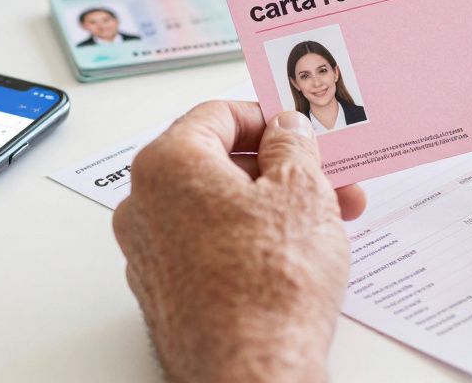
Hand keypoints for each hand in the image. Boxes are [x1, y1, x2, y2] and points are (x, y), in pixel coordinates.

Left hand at [113, 101, 365, 382]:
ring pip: (217, 208)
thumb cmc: (269, 285)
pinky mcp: (166, 294)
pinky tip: (293, 256)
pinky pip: (209, 247)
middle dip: (280, 169)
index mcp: (167, 165)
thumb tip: (285, 130)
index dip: (266, 117)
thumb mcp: (302, 188)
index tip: (297, 130)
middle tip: (327, 179)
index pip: (217, 114)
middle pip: (218, 163)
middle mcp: (144, 206)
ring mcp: (151, 254)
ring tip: (326, 222)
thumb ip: (292, 144)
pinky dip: (249, 241)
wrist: (253, 370)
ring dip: (272, 206)